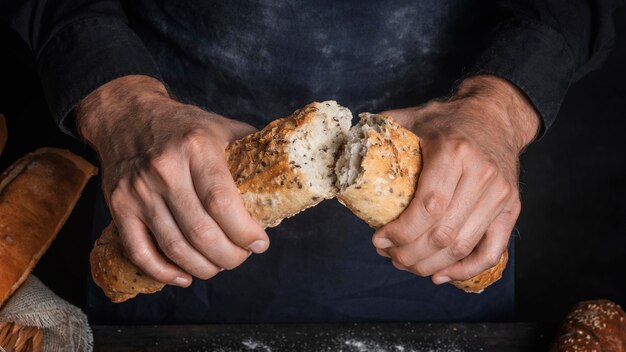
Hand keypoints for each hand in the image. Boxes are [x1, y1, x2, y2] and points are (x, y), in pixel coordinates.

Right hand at [75, 75, 268, 286]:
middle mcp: (165, 169)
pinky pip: (140, 251)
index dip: (244, 231)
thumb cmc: (182, 125)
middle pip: (201, 232)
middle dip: (229, 256)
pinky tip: (184, 277)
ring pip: (174, 247)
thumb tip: (287, 172)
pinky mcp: (119, 206)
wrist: (126, 115)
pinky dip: (164, 272)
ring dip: (203, 267)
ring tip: (218, 266)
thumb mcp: (220, 125)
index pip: (222, 202)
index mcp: (196, 147)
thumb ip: (251, 148)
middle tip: (241, 257)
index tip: (259, 243)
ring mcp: (139, 190)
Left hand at [372, 75, 538, 283]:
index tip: (379, 239)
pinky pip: (492, 250)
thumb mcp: (414, 117)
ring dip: (430, 264)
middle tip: (389, 256)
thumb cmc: (449, 120)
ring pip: (462, 245)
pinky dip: (466, 269)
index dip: (401, 231)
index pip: (428, 206)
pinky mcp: (511, 208)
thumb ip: (381, 128)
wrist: (496, 115)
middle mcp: (482, 175)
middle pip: (443, 232)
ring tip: (407, 264)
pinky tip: (441, 275)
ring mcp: (500, 194)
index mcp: (454, 152)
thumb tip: (346, 142)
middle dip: (410, 254)